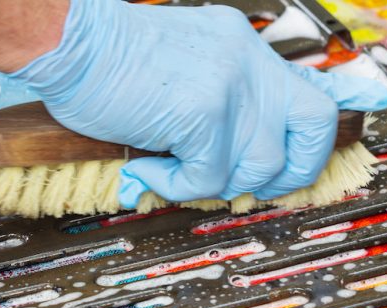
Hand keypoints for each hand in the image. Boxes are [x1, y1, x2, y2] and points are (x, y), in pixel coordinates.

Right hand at [11, 0, 386, 207]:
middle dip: (293, 171)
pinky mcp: (203, 112)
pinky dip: (176, 186)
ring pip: (259, 165)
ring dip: (215, 182)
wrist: (71, 43)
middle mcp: (247, 61)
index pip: (311, 91)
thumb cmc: (108, 61)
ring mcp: (230, 85)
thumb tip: (235, 151)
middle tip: (252, 185)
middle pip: (315, 126)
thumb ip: (217, 98)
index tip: (297, 164)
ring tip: (174, 169)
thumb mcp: (183, 66)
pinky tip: (149, 169)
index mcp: (243, 48)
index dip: (313, 138)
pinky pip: (208, 178)